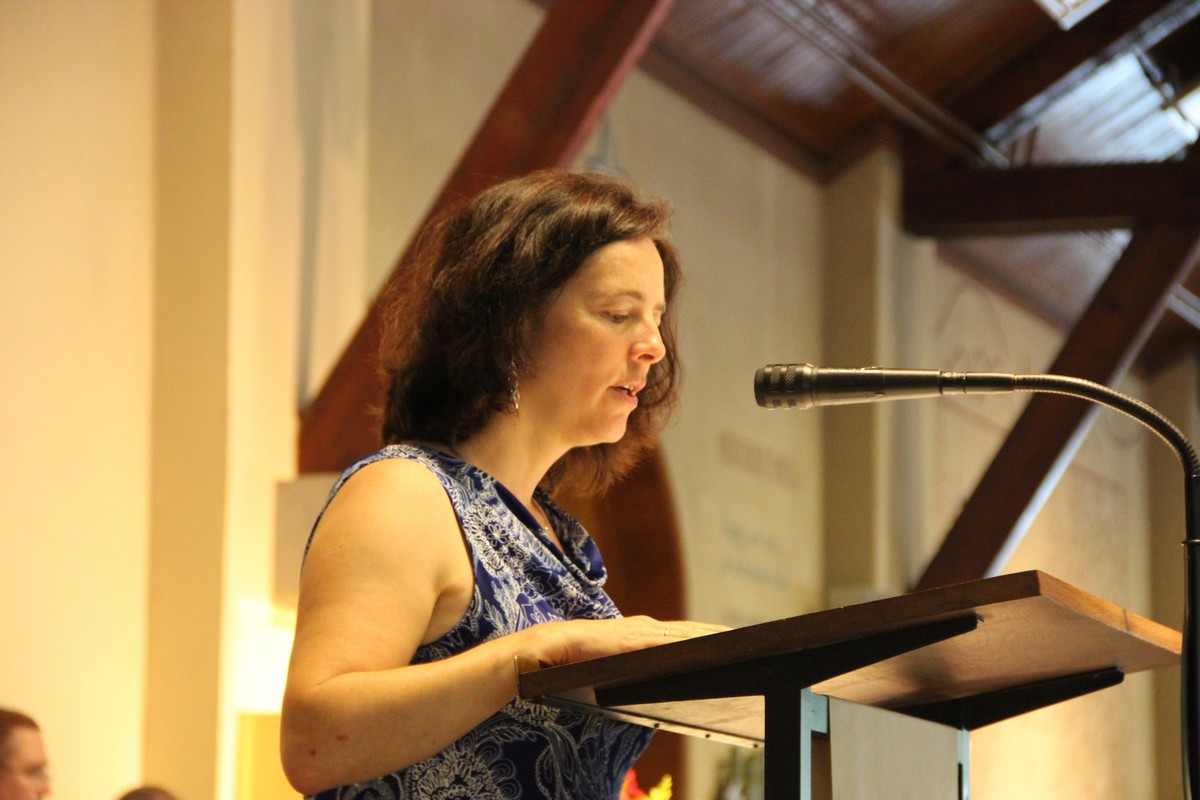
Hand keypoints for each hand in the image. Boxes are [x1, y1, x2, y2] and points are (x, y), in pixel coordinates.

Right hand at [523, 615, 727, 666]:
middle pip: (690, 630)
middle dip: (716, 633)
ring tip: (737, 639)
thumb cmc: (579, 657)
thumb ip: (630, 661)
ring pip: (684, 633)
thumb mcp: (612, 659)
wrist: (554, 645)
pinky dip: (689, 643)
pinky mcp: (634, 641)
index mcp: (641, 631)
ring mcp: (641, 632)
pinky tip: (705, 647)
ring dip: (710, 636)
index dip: (705, 634)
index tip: (730, 637)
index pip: (681, 633)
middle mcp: (645, 627)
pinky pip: (669, 643)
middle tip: (747, 636)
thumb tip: (646, 672)